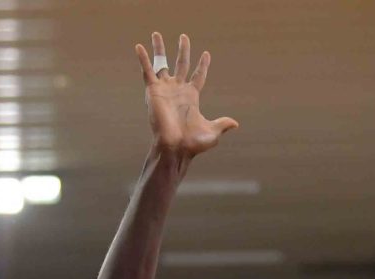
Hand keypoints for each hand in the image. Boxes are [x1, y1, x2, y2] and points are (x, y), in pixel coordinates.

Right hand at [135, 33, 237, 155]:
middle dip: (183, 51)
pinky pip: (147, 71)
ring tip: (156, 34)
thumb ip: (222, 124)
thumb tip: (235, 123)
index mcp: (191, 96)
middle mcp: (177, 90)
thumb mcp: (212, 132)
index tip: (206, 54)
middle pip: (181, 64)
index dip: (202, 65)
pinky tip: (139, 46)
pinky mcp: (153, 91)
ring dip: (159, 49)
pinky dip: (143, 59)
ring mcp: (165, 89)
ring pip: (161, 63)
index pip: (198, 76)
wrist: (175, 147)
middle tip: (184, 37)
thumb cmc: (192, 144)